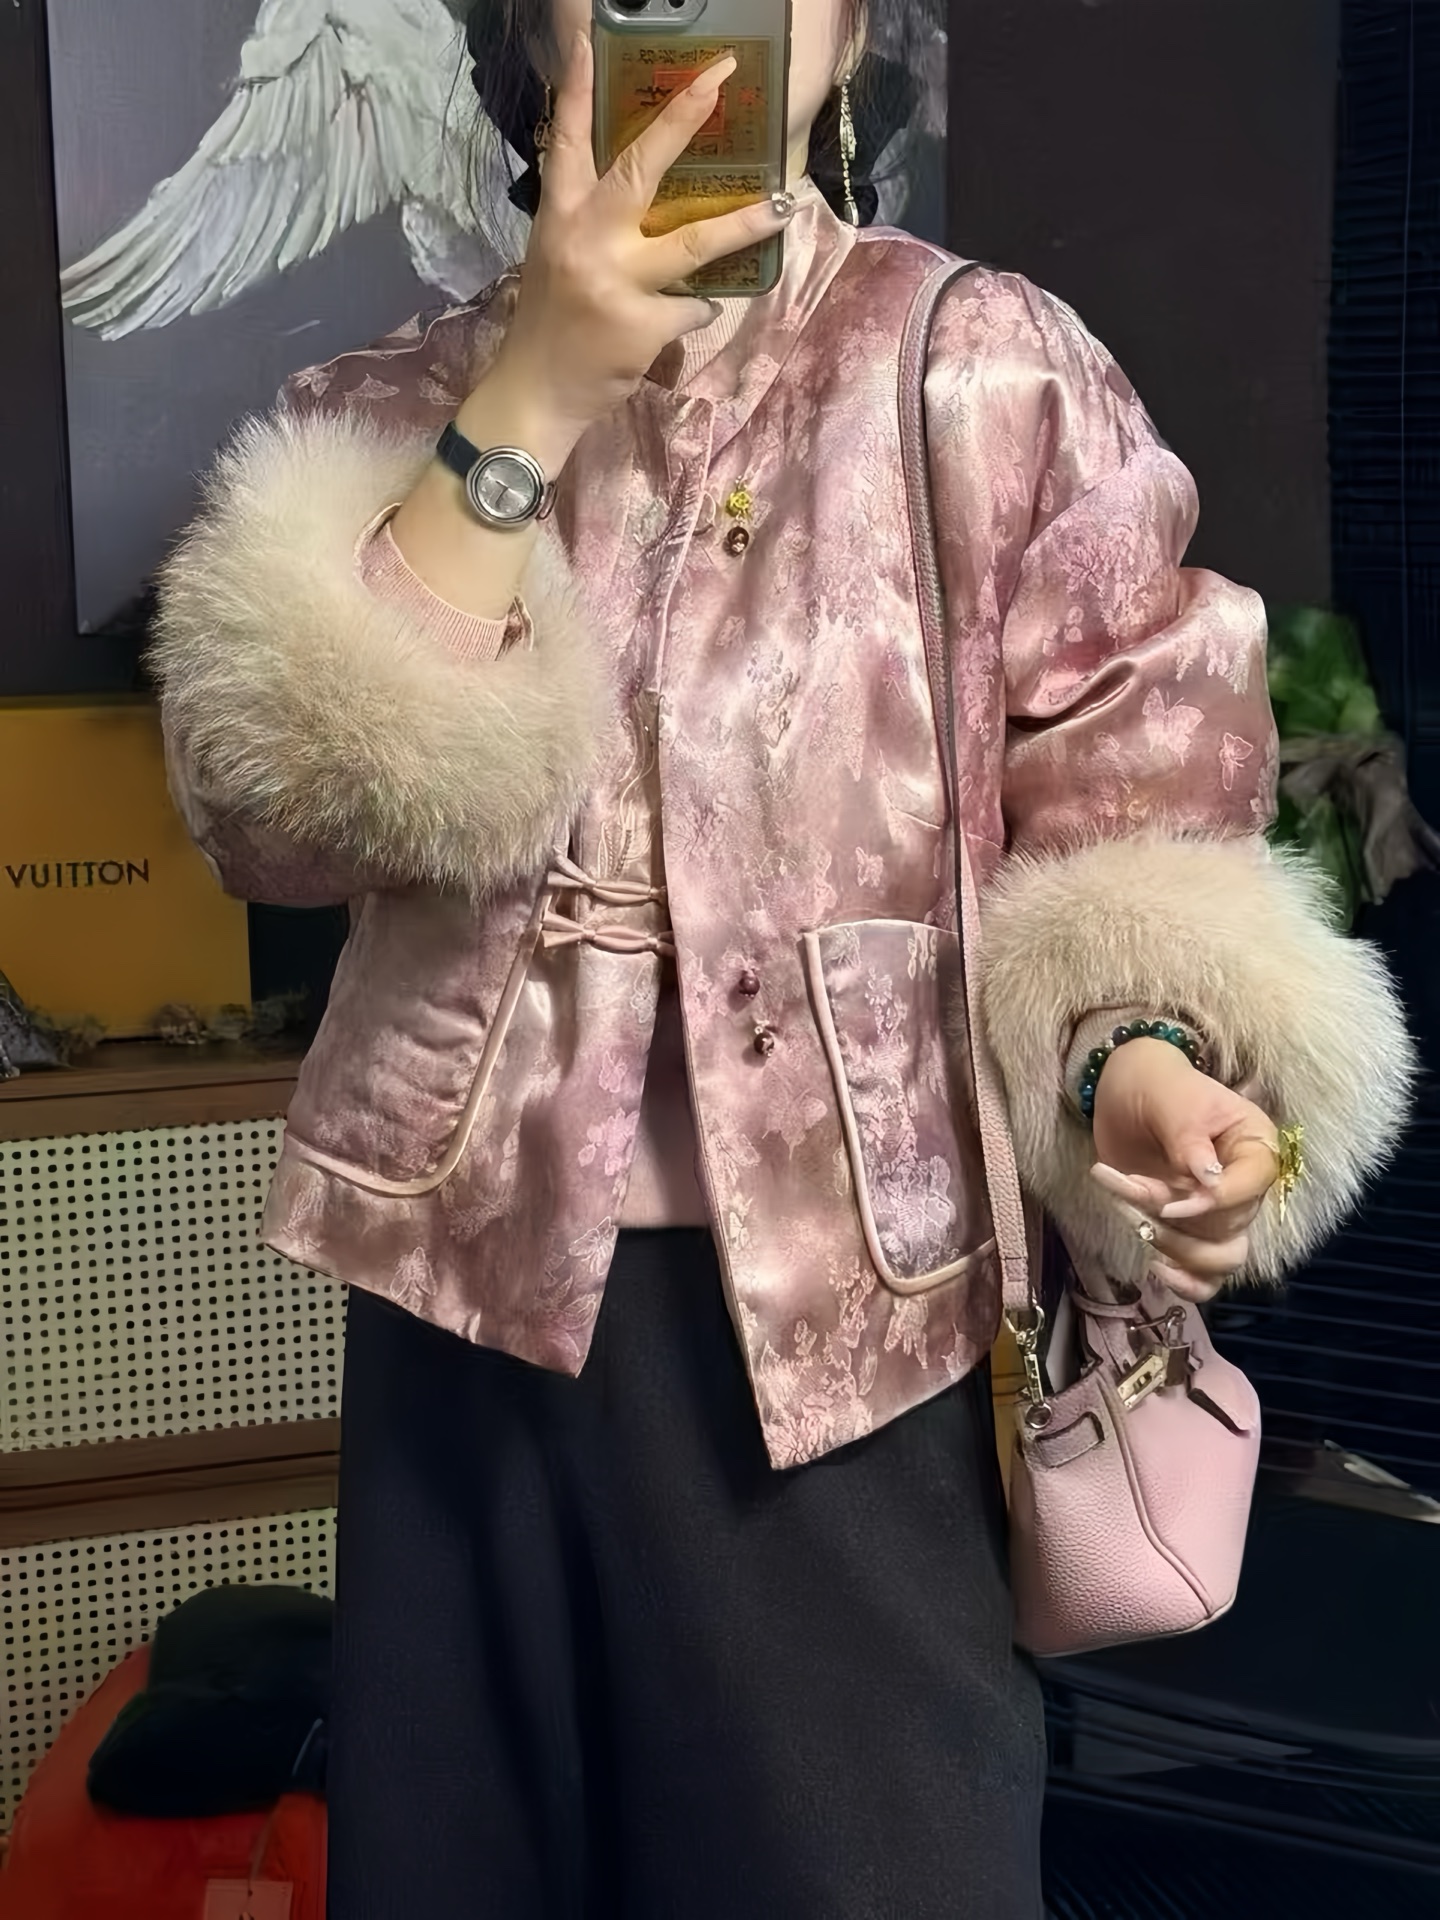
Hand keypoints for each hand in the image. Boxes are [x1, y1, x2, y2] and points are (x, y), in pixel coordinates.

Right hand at [483, 30, 796, 446]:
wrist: (537, 393)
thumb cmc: (550, 324)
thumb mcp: (557, 256)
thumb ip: (591, 221)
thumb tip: (646, 194)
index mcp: (560, 216)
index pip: (568, 139)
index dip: (578, 88)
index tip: (591, 39)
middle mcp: (587, 239)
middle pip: (643, 168)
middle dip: (683, 119)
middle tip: (720, 81)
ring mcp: (616, 282)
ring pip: (694, 242)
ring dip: (743, 225)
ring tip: (780, 208)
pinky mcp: (642, 325)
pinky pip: (693, 305)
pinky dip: (696, 307)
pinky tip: (682, 315)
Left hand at [1089, 1038, 1278, 1302]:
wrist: (1126, 1092)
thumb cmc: (1157, 1088)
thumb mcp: (1174, 1102)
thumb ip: (1190, 1141)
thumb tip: (1209, 1182)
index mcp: (1255, 1147)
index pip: (1252, 1187)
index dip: (1213, 1202)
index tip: (1168, 1204)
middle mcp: (1245, 1187)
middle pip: (1231, 1228)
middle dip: (1175, 1217)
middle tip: (1132, 1187)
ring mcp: (1218, 1214)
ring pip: (1220, 1260)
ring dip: (1173, 1246)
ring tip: (1130, 1212)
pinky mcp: (1192, 1232)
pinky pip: (1207, 1276)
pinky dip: (1186, 1283)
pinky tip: (1155, 1270)